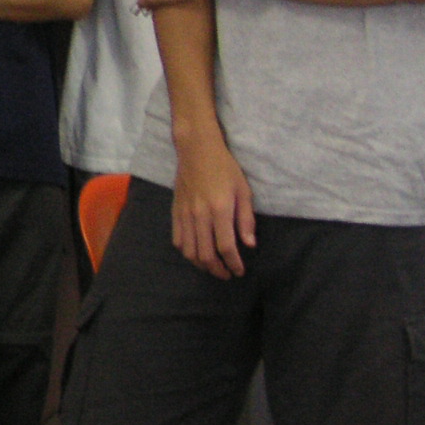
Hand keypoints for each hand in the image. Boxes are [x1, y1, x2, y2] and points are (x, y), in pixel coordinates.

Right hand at [171, 137, 255, 277]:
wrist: (196, 150)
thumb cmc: (224, 168)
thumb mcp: (243, 191)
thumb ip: (246, 219)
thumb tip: (249, 244)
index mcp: (220, 209)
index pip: (226, 246)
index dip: (233, 263)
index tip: (239, 271)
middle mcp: (200, 215)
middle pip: (205, 254)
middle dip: (217, 269)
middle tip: (227, 274)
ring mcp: (185, 214)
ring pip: (189, 250)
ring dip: (201, 264)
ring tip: (212, 266)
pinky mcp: (175, 211)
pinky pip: (177, 239)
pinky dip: (186, 251)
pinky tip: (196, 252)